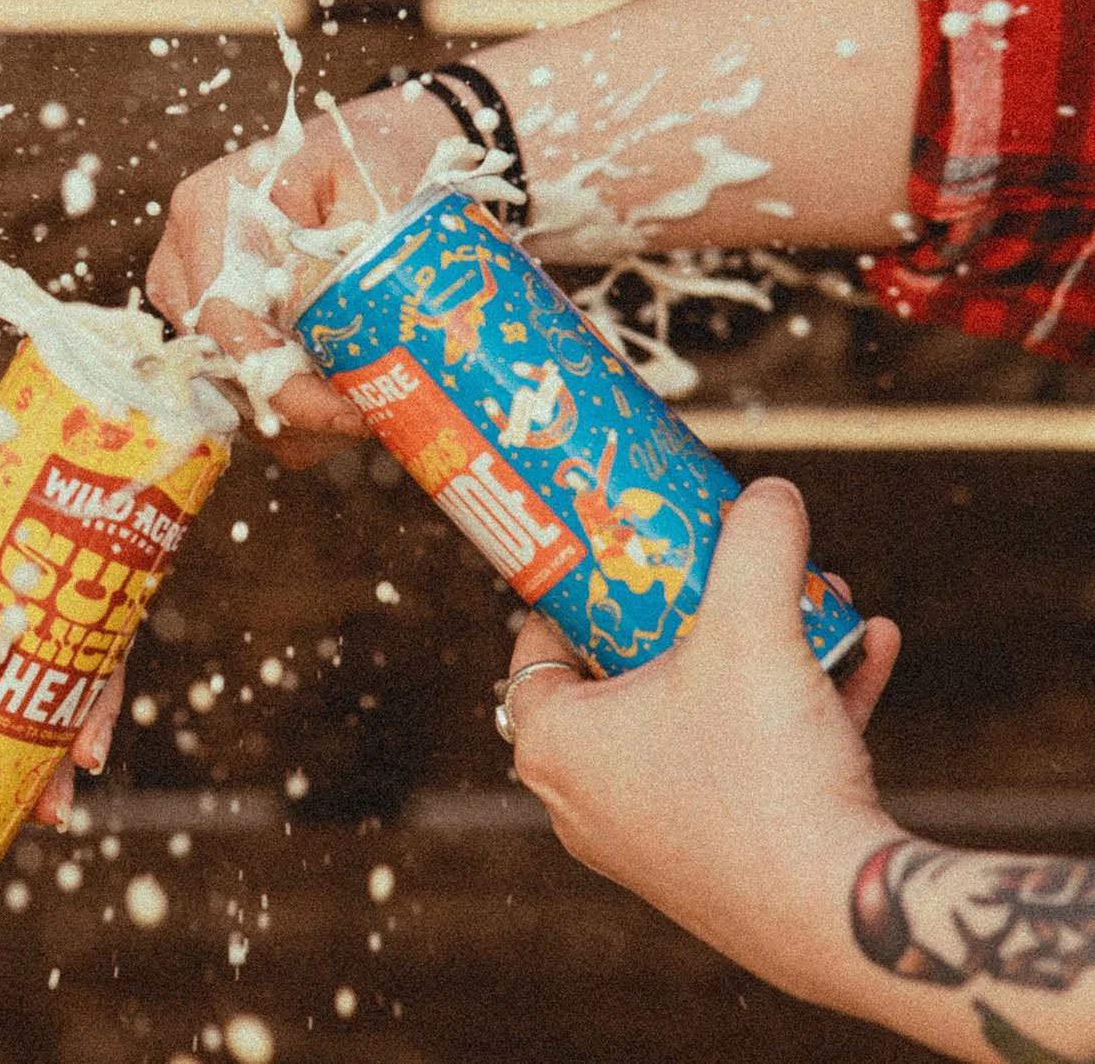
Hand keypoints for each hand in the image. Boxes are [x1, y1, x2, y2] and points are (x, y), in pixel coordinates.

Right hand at [146, 86, 462, 466]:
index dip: (282, 381)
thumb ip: (330, 250)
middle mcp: (183, 258)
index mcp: (209, 211)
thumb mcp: (364, 192)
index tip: (350, 412)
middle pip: (222, 364)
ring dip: (295, 415)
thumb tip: (296, 316)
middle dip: (296, 407)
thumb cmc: (368, 163)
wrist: (368, 152)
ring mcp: (190, 296)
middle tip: (370, 418)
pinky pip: (240, 388)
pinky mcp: (209, 324)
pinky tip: (340, 403)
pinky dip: (290, 409)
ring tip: (365, 409)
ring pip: (230, 386)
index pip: (225, 320)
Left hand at [503, 478, 905, 1007]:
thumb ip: (758, 548)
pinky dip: (799, 711)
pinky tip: (869, 651)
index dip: (580, 588)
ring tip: (818, 602)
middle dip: (695, 615)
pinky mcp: (719, 865)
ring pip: (700, 717)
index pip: (538, 646)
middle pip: (627, 676)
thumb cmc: (763, 774)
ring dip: (761, 654)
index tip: (622, 551)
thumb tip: (771, 494)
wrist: (845, 914)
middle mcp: (587, 800)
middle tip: (727, 571)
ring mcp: (652, 839)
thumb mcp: (755, 632)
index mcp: (556, 744)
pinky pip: (750, 766)